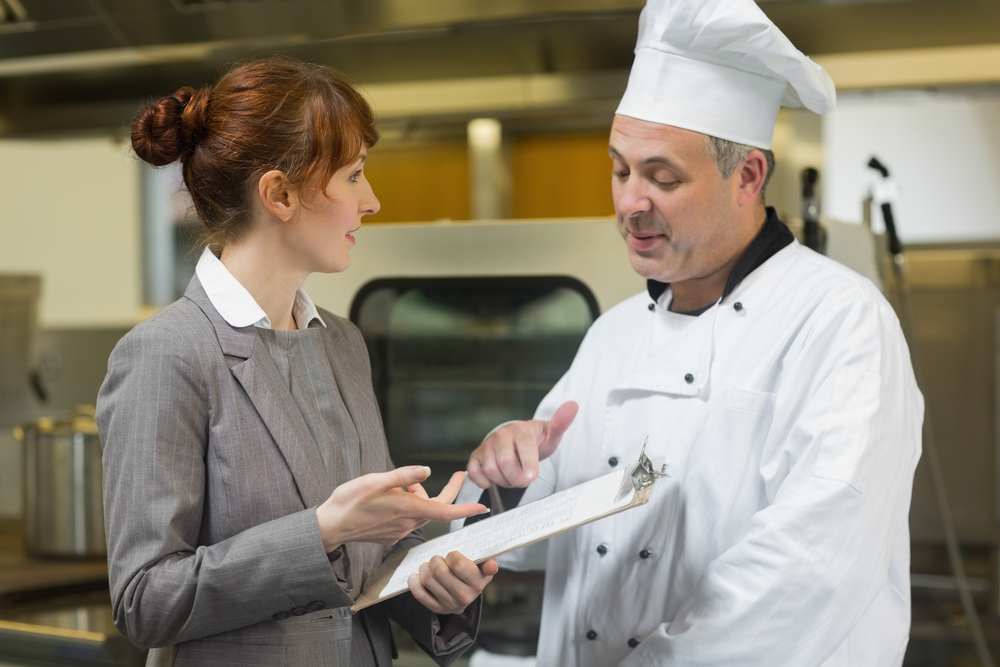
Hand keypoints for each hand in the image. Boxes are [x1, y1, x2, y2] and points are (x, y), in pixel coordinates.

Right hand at [317, 468, 486, 551]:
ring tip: (393, 484)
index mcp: (406, 508)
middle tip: (461, 474)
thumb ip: (402, 476)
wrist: (330, 526)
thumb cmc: (349, 501)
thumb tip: (427, 471)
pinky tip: (387, 498)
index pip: (443, 510)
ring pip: (421, 508)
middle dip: (448, 490)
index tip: (483, 508)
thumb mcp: (374, 481)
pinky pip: (409, 516)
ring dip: (417, 494)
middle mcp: (407, 522)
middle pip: (436, 506)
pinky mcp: (392, 533)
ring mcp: (400, 530)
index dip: (465, 508)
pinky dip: (406, 504)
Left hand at [408, 552, 498, 614]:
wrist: (466, 596)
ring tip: (429, 566)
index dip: (451, 555)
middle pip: (439, 571)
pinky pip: (419, 594)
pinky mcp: (436, 609)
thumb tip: (492, 565)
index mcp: (478, 583)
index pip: (457, 564)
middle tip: (438, 560)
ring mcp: (449, 604)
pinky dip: (414, 581)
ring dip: (425, 568)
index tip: (452, 556)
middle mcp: (465, 596)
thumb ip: (488, 564)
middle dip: (435, 560)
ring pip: (428, 579)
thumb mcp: (483, 568)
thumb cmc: (472, 574)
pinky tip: (418, 576)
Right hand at [466, 400, 577, 488]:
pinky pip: (475, 473)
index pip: (524, 447)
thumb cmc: (536, 439)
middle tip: (525, 479)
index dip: (528, 464)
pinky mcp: (476, 456)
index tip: (532, 477)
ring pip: (491, 470)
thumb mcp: (551, 433)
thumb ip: (561, 422)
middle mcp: (501, 435)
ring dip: (504, 481)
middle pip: (505, 462)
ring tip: (513, 477)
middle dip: (517, 478)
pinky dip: (485, 481)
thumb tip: (573, 405)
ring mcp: (487, 445)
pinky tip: (496, 478)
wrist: (517, 441)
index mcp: (521, 429)